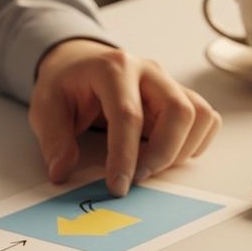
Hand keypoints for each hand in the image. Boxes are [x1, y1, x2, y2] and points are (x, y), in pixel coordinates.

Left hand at [30, 39, 220, 195]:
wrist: (80, 64)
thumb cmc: (66, 85)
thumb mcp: (45, 107)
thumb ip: (54, 139)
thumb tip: (62, 172)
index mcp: (113, 68)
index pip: (128, 114)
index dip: (125, 155)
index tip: (117, 186)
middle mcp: (148, 71)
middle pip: (178, 110)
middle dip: (163, 154)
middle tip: (138, 179)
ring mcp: (169, 82)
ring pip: (199, 115)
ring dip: (181, 151)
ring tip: (150, 166)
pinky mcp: (181, 96)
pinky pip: (206, 119)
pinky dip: (195, 143)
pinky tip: (168, 153)